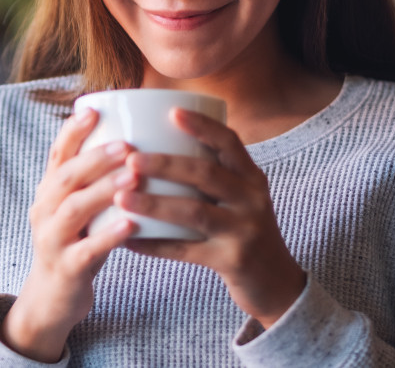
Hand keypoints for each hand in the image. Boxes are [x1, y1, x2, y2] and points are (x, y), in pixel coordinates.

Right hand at [1, 108, 136, 360]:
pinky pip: (86, 251)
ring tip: (132, 178)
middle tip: (127, 145)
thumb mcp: (80, 208)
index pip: (56, 154)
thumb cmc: (78, 243)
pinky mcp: (66, 269)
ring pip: (73, 209)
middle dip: (95, 158)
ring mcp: (52, 240)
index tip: (92, 109)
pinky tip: (132, 225)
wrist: (52, 300)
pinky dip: (108, 237)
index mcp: (49, 192)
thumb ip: (95, 179)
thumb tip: (134, 136)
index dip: (72, 131)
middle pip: (64, 177)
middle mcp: (44, 211)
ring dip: (102, 191)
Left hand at [117, 108, 305, 328]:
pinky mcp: (232, 261)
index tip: (172, 112)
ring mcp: (244, 231)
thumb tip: (158, 138)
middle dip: (165, 164)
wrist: (275, 282)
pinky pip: (186, 251)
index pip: (229, 142)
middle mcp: (252, 200)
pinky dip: (154, 245)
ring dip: (153, 204)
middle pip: (206, 174)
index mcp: (252, 177)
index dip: (202, 125)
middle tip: (130, 160)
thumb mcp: (239, 196)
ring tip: (120, 198)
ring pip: (194, 212)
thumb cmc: (242, 229)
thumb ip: (210, 172)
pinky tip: (127, 240)